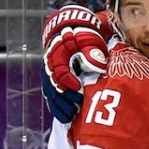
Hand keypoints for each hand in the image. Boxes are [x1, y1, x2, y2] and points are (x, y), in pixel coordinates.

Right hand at [41, 5, 108, 121]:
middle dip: (65, 99)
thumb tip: (99, 66)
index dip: (68, 82)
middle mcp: (50, 66)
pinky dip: (57, 107)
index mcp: (58, 55)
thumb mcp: (89, 41)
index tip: (79, 90)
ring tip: (71, 116)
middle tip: (76, 109)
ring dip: (60, 106)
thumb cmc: (83, 37)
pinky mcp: (52, 81)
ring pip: (51, 93)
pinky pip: (51, 96)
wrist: (73, 32)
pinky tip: (66, 117)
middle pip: (54, 86)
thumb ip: (92, 53)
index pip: (60, 72)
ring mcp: (49, 75)